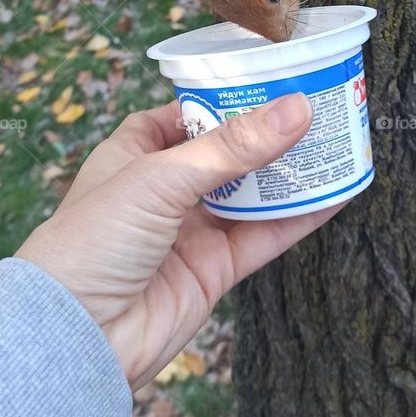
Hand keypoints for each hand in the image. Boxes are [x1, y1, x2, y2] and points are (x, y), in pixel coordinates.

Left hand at [18, 93, 339, 388]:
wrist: (74, 339)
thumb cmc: (93, 241)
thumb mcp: (161, 177)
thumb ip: (232, 147)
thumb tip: (296, 109)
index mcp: (137, 152)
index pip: (191, 112)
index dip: (232, 95)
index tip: (278, 77)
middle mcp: (166, 189)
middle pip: (231, 151)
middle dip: (273, 131)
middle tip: (323, 103)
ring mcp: (193, 229)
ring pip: (254, 192)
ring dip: (293, 171)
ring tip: (340, 139)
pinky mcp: (216, 270)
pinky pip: (266, 236)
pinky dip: (302, 216)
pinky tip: (337, 192)